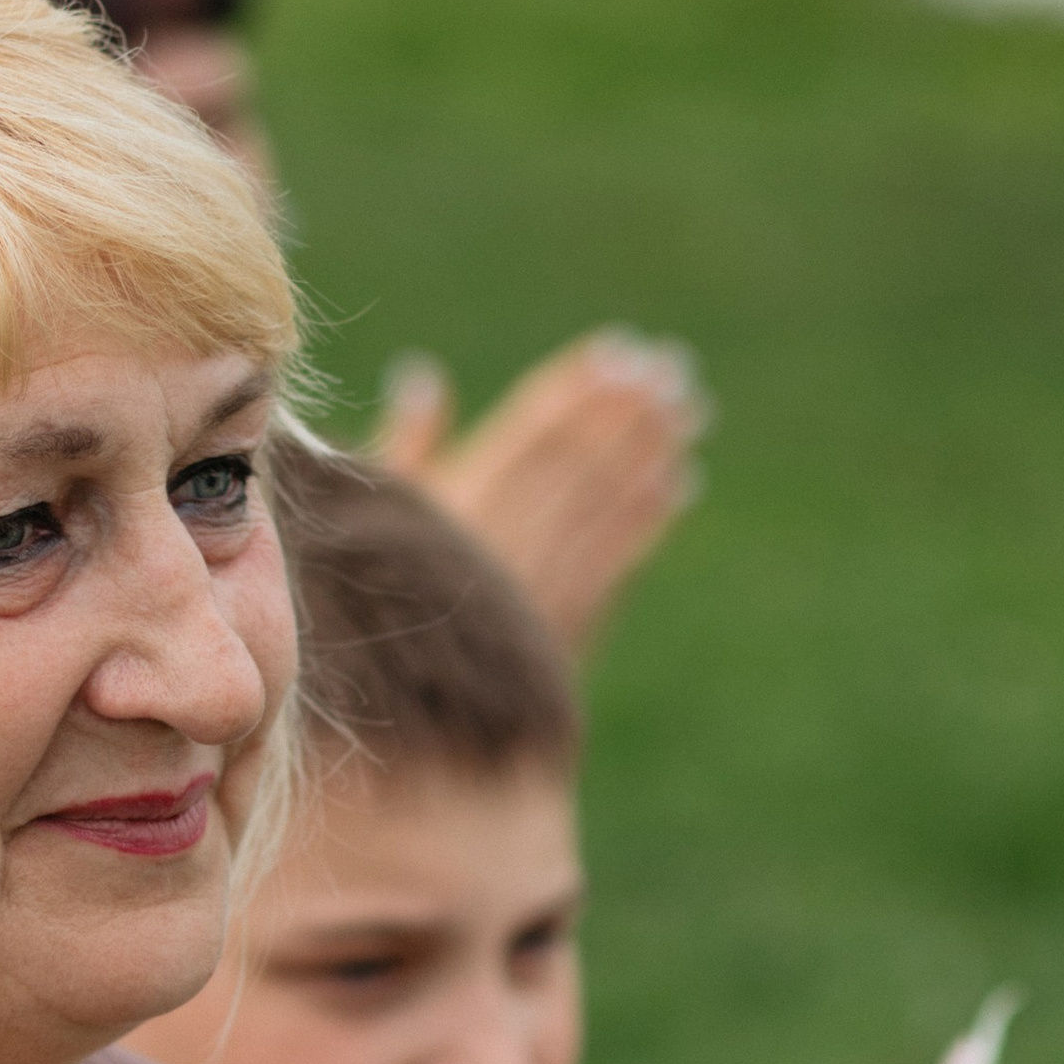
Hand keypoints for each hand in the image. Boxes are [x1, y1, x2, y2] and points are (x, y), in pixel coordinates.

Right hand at [373, 328, 706, 649]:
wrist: (402, 714)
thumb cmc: (374, 605)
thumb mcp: (376, 519)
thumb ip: (407, 445)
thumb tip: (422, 374)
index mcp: (460, 501)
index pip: (533, 427)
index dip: (579, 386)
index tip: (621, 349)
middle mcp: (506, 534)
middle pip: (580, 457)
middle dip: (629, 409)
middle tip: (672, 367)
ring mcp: (541, 580)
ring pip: (606, 502)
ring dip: (652, 450)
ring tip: (690, 411)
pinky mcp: (564, 623)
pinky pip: (616, 560)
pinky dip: (649, 519)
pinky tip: (679, 482)